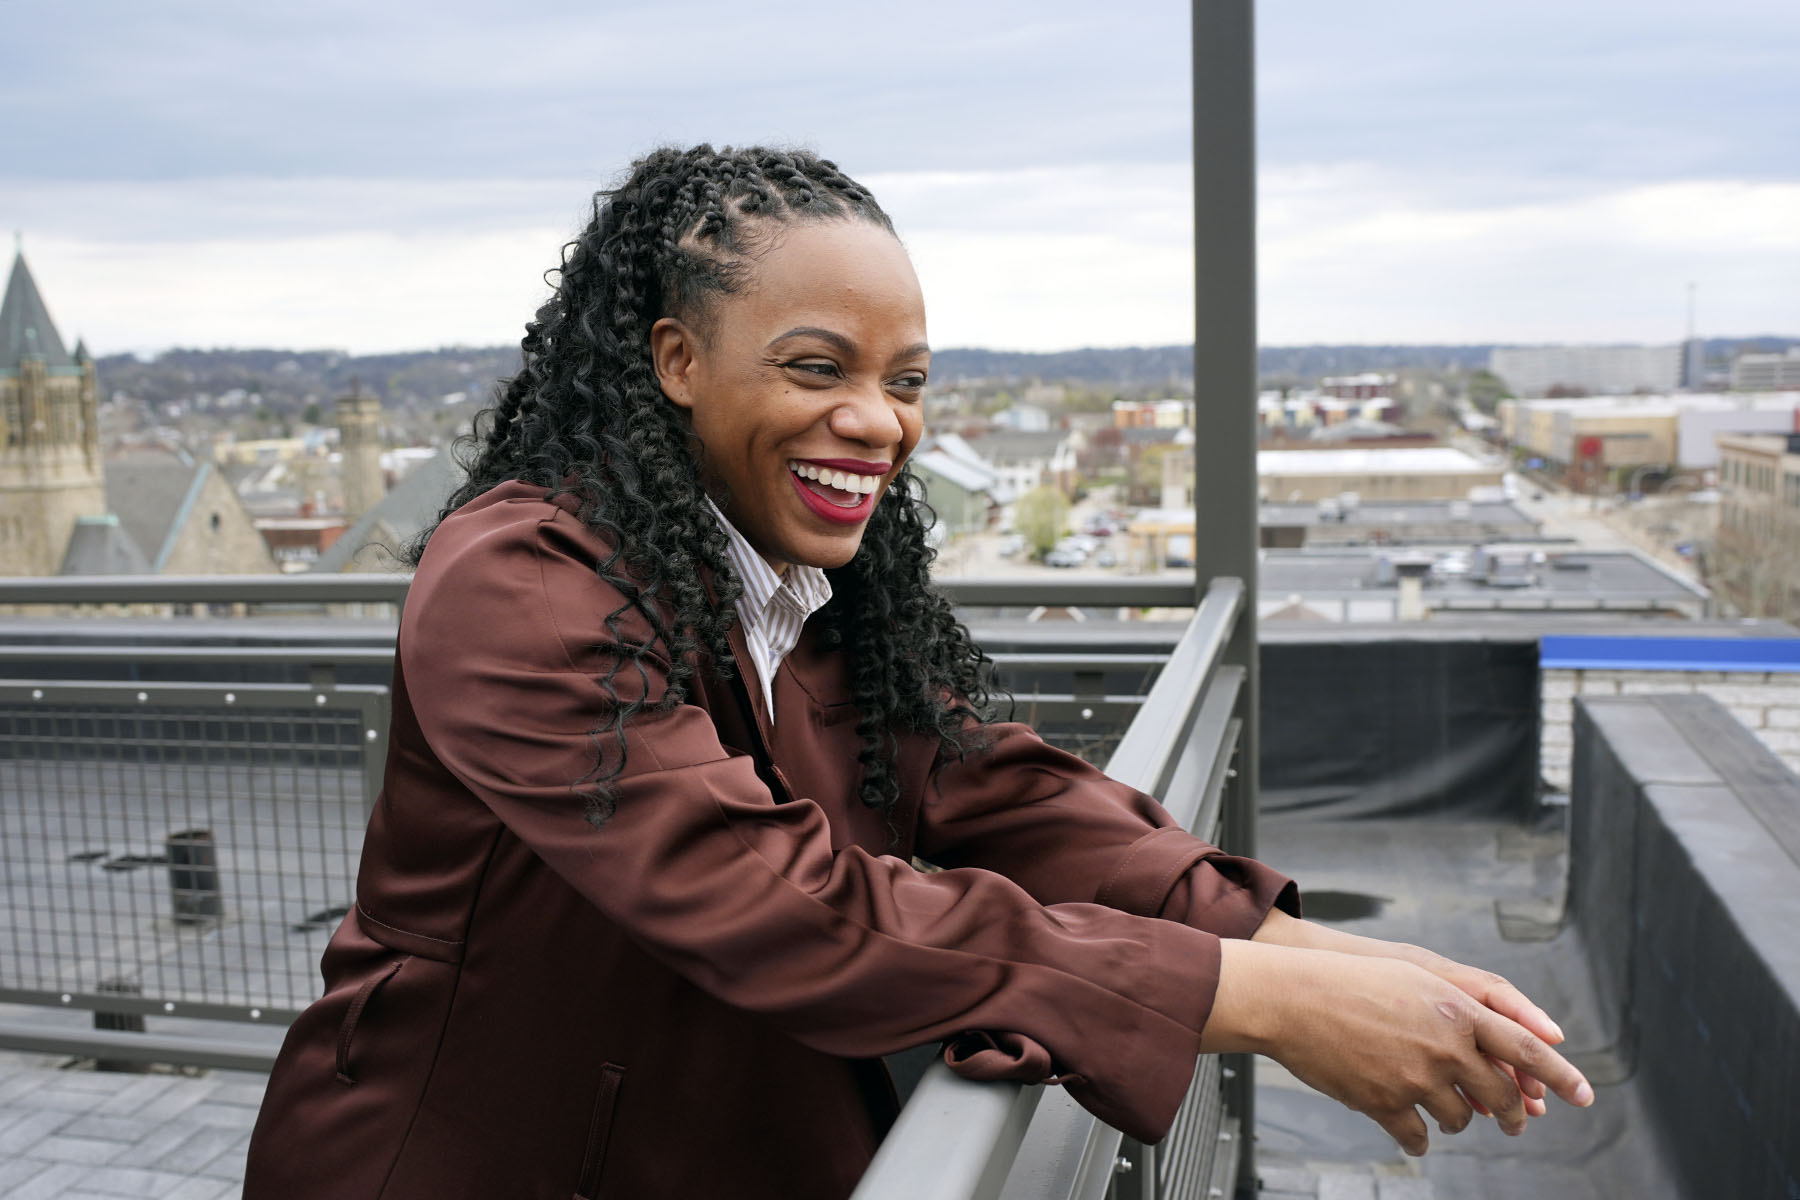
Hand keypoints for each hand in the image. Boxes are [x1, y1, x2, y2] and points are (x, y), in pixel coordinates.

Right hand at [1251, 910, 1563, 1116]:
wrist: (1290, 996)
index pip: (1527, 1049)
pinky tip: (1414, 1135)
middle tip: (1515, 1122)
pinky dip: (1420, 1141)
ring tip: (1444, 1115)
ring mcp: (1415, 1077)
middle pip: (1499, 1095)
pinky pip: (1419, 1137)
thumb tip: (1497, 1033)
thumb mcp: (1415, 975)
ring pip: (1459, 1119)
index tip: (1583, 1095)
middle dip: (1512, 1114)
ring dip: (1458, 1121)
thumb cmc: (1347, 978)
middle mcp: (1445, 1045)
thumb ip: (1461, 1004)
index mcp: (1457, 1008)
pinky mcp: (1384, 1103)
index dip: (1561, 1075)